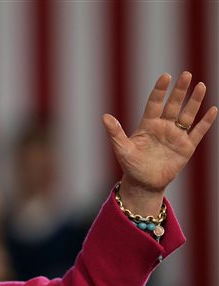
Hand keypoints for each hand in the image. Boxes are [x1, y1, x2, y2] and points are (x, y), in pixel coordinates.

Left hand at [102, 71, 216, 214]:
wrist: (144, 183)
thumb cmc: (131, 165)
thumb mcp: (122, 149)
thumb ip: (115, 132)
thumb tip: (104, 117)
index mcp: (148, 124)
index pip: (154, 103)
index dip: (160, 90)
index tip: (165, 76)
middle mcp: (163, 127)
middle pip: (173, 105)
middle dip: (180, 90)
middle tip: (186, 74)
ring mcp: (176, 136)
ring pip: (187, 115)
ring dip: (194, 101)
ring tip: (201, 86)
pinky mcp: (186, 147)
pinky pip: (197, 132)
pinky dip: (205, 122)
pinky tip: (213, 110)